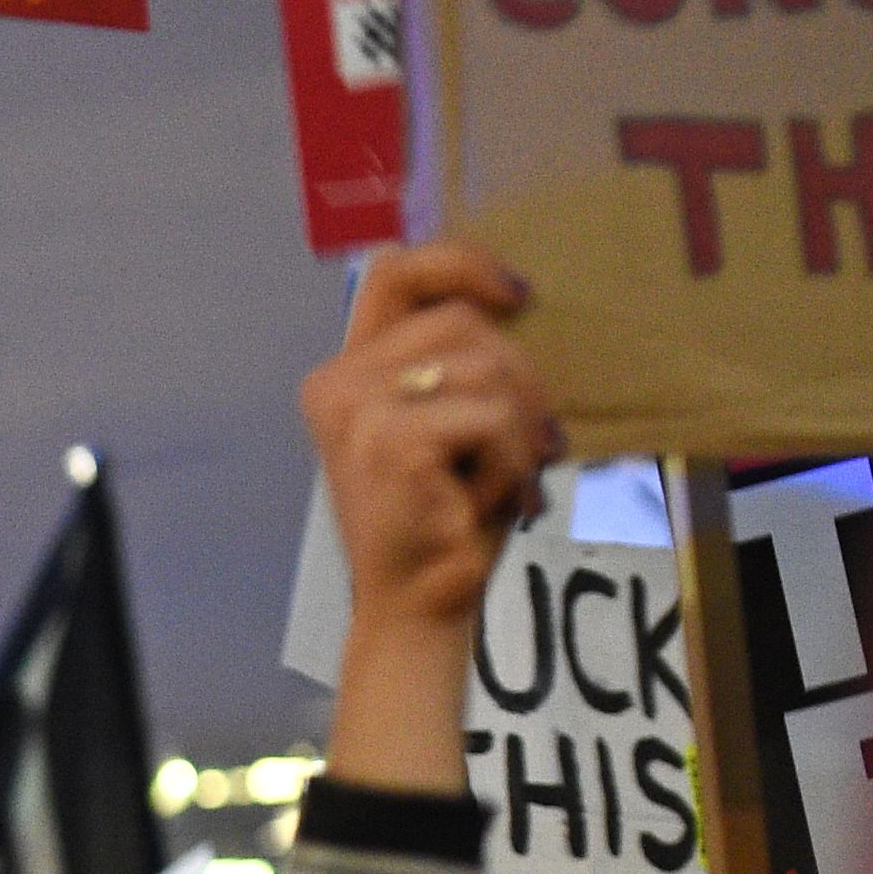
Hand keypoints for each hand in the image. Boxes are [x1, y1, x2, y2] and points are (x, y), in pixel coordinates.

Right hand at [306, 243, 562, 799]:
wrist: (417, 610)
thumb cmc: (442, 522)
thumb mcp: (449, 424)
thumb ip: (457, 363)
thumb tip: (517, 300)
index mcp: (345, 374)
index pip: (396, 272)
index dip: (461, 263)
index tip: (519, 295)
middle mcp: (336, 383)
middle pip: (461, 319)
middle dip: (520, 377)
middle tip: (536, 440)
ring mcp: (357, 410)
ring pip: (486, 366)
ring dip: (522, 427)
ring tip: (509, 480)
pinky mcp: (390, 440)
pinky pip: (491, 415)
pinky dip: (514, 460)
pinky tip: (498, 501)